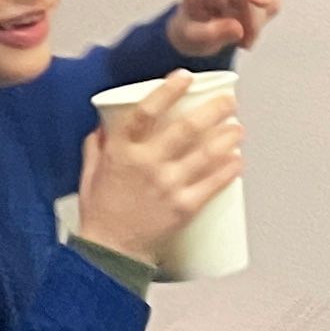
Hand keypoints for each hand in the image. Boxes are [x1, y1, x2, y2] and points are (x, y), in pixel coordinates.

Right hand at [78, 74, 242, 264]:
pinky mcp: (184, 207)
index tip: (185, 78)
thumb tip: (105, 122)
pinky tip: (238, 159)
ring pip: (206, 153)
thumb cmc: (101, 212)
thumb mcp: (90, 171)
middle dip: (214, 110)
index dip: (168, 91)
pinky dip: (229, 169)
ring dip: (228, 136)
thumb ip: (98, 144)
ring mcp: (168, 186)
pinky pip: (213, 184)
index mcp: (122, 151)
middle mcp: (147, 164)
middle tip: (228, 102)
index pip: (146, 111)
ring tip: (238, 128)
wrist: (110, 253)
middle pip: (187, 128)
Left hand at [172, 0, 281, 57]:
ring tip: (244, 31)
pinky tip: (252, 18)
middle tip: (244, 43)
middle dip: (254, 20)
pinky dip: (269, 10)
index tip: (265, 0)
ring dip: (262, 17)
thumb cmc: (196, 28)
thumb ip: (212, 34)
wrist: (199, 22)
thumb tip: (236, 28)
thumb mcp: (195, 39)